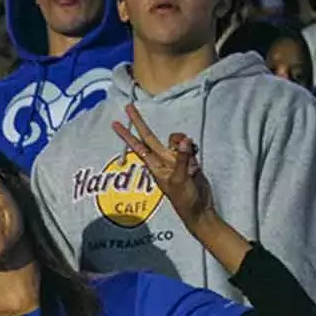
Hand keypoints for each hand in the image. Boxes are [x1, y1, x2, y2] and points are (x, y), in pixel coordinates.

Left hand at [112, 104, 215, 235]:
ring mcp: (175, 159)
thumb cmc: (185, 199)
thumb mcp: (181, 179)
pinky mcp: (188, 160)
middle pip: (150, 136)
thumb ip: (181, 159)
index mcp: (155, 166)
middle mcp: (162, 159)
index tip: (116, 123)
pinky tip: (196, 162)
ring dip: (182, 142)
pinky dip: (192, 148)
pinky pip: (188, 146)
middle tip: (128, 106)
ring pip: (175, 139)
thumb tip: (183, 140)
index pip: (139, 146)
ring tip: (190, 163)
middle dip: (139, 122)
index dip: (127, 135)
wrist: (199, 209)